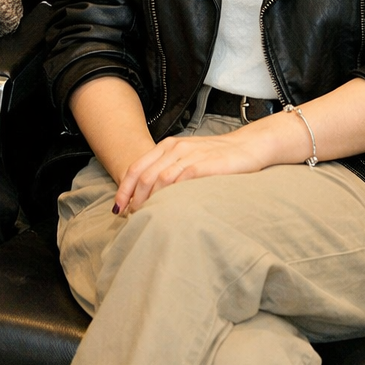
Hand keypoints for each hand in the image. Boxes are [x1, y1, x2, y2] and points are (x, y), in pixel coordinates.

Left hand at [114, 130, 268, 215]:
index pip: (136, 167)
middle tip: (132, 218)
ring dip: (148, 200)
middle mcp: (174, 148)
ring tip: (145, 217)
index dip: (124, 189)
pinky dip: (169, 195)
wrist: (247, 147)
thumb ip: (169, 169)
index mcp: (167, 146)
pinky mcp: (203, 165)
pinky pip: (180, 180)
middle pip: (143, 175)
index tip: (118, 208)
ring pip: (158, 179)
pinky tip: (166, 209)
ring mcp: (188, 155)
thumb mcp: (187, 158)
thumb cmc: (217, 157)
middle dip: (133, 199)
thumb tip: (148, 194)